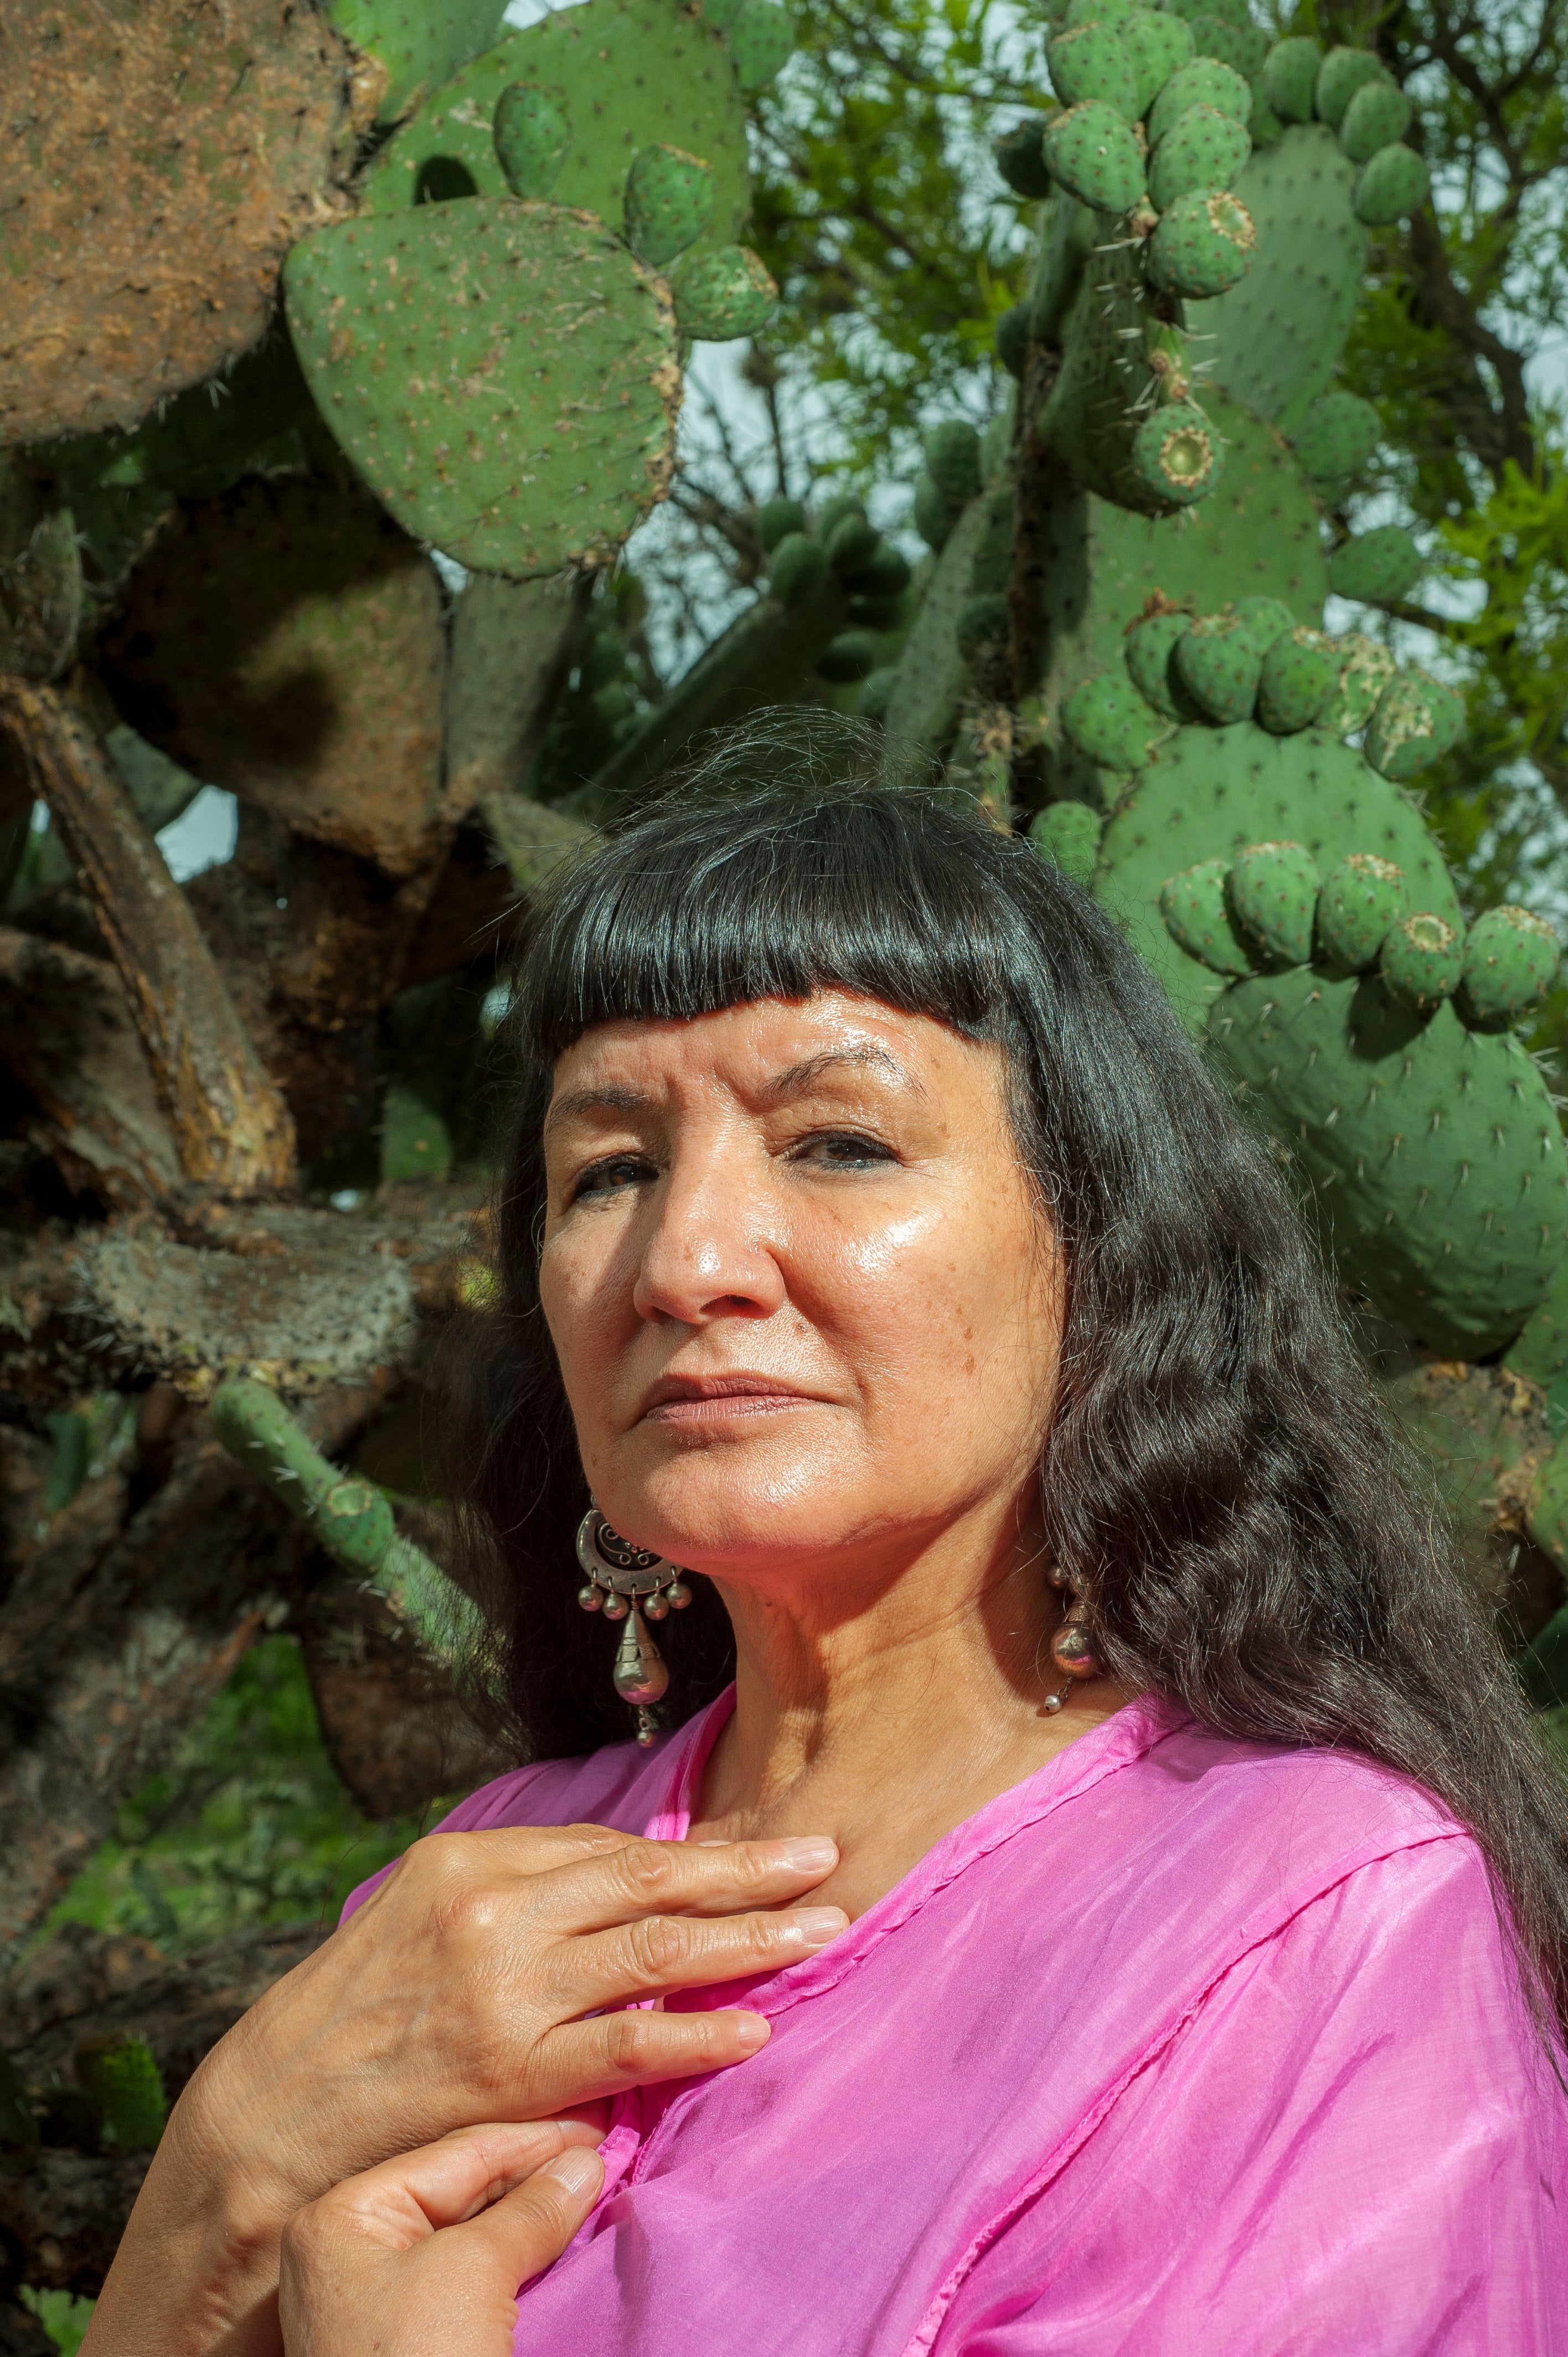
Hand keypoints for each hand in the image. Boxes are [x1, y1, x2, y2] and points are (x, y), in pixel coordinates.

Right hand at [84, 1823, 841, 2356]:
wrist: (279, 2110)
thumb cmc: (361, 2005)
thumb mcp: (428, 1911)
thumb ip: (523, 1889)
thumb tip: (633, 1876)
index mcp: (472, 1858)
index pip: (610, 1847)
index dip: (698, 1849)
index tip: (767, 1847)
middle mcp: (494, 1909)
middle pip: (648, 1881)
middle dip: (747, 1872)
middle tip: (826, 1858)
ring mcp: (506, 1991)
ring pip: (653, 1954)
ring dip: (748, 1941)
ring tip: (819, 1929)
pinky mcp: (512, 2073)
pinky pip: (626, 2047)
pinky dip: (695, 2034)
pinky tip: (752, 2025)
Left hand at [278, 2122, 605, 2356]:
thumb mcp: (474, 2271)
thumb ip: (531, 2209)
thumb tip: (586, 2163)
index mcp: (344, 2216)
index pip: (457, 2153)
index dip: (536, 2138)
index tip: (604, 2124)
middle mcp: (351, 2249)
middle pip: (463, 2190)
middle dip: (536, 2176)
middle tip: (609, 2155)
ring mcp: (377, 2301)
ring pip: (472, 2235)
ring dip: (533, 2218)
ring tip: (596, 2193)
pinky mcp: (409, 2342)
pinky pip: (471, 2279)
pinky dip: (519, 2261)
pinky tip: (563, 2245)